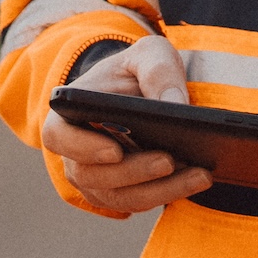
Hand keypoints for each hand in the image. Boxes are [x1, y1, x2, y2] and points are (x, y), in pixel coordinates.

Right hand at [41, 37, 209, 214]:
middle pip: (94, 175)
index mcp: (68, 116)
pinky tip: (196, 179)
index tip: (113, 150)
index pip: (58, 137)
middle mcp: (75, 155)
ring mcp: (95, 179)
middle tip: (170, 161)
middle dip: (134, 171)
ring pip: (120, 196)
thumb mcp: (148, 55)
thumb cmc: (136, 71)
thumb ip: (158, 71)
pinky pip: (139, 202)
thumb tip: (174, 103)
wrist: (142, 92)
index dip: (81, 148)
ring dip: (160, 190)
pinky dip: (168, 194)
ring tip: (199, 175)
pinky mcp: (119, 194)